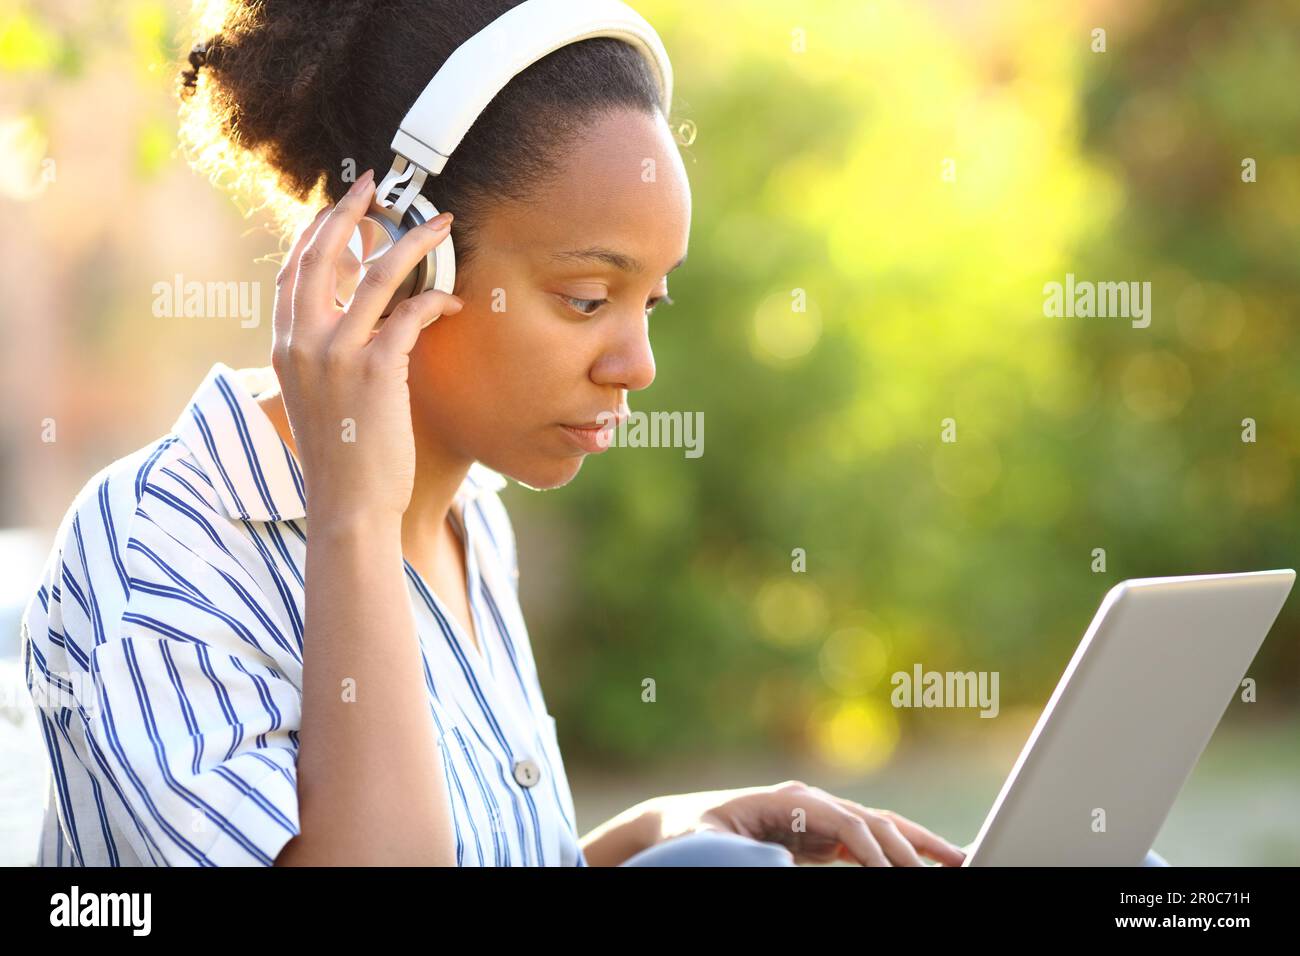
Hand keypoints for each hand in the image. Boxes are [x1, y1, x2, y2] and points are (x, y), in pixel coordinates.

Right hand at [271, 168, 462, 520]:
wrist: (348, 505)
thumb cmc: (343, 457)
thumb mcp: (319, 399)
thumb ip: (326, 356)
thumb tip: (355, 321)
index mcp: (284, 347)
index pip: (293, 272)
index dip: (316, 232)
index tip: (339, 206)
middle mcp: (302, 342)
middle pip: (324, 255)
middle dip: (351, 213)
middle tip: (376, 186)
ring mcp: (336, 354)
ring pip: (377, 275)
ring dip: (413, 242)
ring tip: (439, 222)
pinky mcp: (376, 370)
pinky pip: (410, 314)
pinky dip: (435, 298)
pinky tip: (452, 298)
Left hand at [647, 780, 966, 866]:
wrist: (677, 826)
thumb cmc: (688, 835)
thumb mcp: (708, 846)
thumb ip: (743, 853)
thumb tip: (779, 861)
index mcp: (788, 800)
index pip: (847, 822)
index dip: (875, 849)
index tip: (897, 875)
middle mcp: (810, 801)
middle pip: (873, 821)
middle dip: (912, 847)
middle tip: (954, 867)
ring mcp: (818, 815)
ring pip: (880, 827)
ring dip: (919, 844)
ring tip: (960, 859)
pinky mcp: (819, 834)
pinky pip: (868, 843)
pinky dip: (898, 853)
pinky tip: (926, 864)